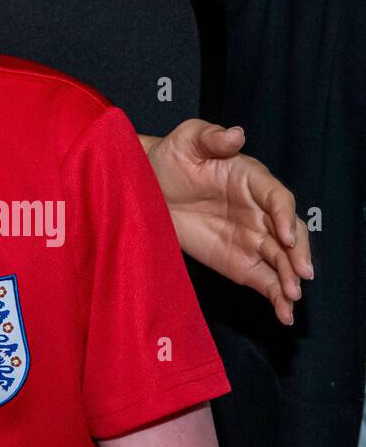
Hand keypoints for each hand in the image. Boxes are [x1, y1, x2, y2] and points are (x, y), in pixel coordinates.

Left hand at [145, 121, 312, 324]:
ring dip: (290, 279)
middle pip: (289, 234)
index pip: (278, 199)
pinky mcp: (239, 261)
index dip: (284, 217)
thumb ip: (212, 138)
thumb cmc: (171, 157)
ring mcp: (252, 239)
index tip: (285, 235)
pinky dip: (276, 297)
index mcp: (253, 180)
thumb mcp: (188, 140)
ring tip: (291, 298)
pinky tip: (284, 314)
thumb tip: (236, 133)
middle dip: (297, 254)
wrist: (146, 186)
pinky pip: (265, 280)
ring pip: (281, 261)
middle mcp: (259, 212)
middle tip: (299, 273)